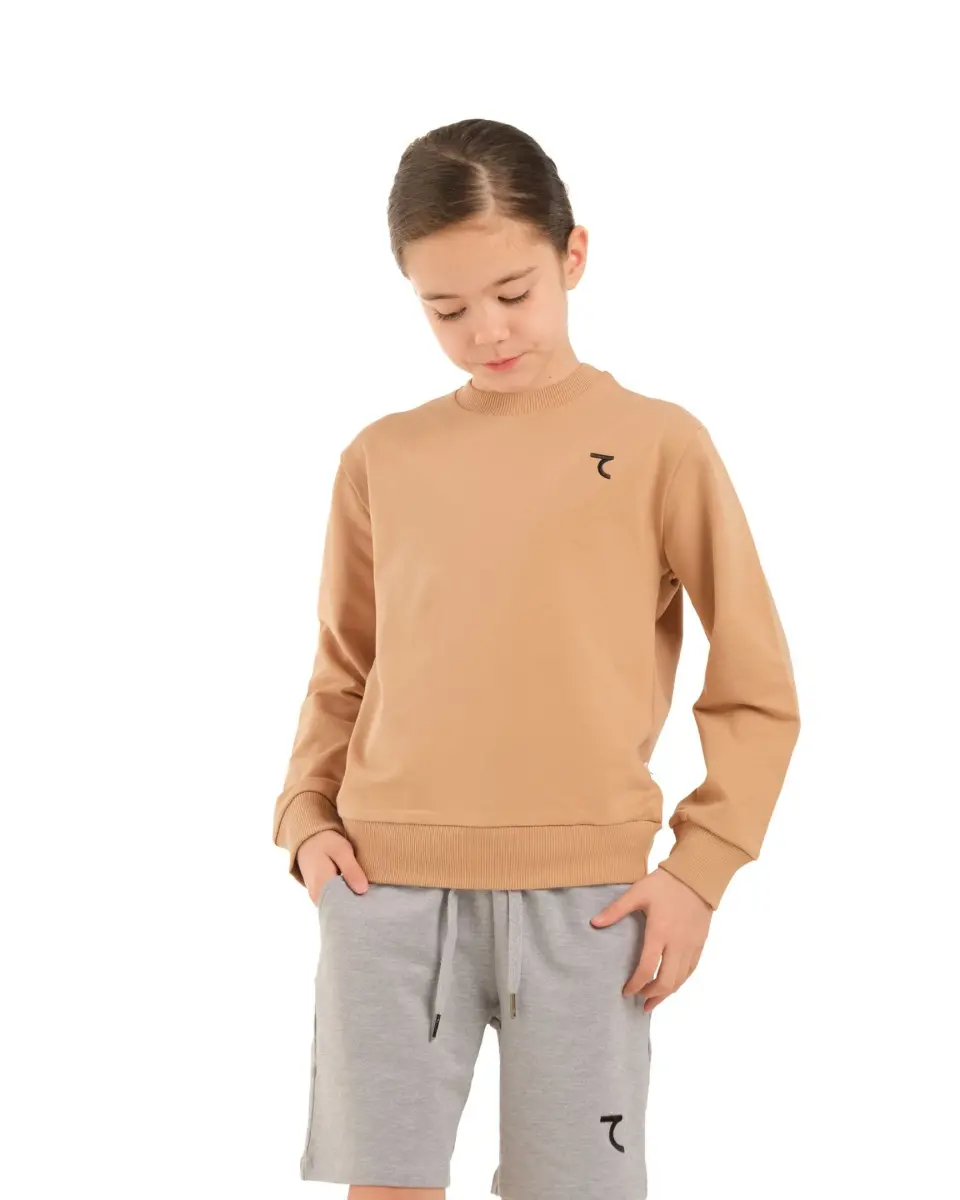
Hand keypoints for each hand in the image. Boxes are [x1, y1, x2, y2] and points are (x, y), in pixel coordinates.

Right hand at [297, 829, 369, 904]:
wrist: (308, 842)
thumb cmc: (327, 843)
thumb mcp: (341, 850)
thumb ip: (351, 869)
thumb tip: (363, 890)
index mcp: (322, 884)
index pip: (342, 905)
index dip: (358, 905)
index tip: (372, 901)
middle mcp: (317, 896)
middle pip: (340, 909)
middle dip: (357, 906)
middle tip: (372, 900)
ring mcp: (317, 899)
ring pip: (337, 908)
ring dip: (351, 903)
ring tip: (366, 897)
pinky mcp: (320, 898)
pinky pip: (334, 905)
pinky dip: (346, 901)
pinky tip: (356, 894)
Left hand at [591, 868, 711, 1011]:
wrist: (696, 876)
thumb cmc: (665, 884)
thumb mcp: (637, 893)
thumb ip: (616, 910)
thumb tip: (594, 923)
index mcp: (659, 932)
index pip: (647, 968)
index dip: (636, 984)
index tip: (626, 992)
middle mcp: (677, 944)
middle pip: (666, 981)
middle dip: (652, 995)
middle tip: (640, 1002)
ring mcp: (691, 946)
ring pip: (680, 979)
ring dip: (667, 993)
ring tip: (654, 1001)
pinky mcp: (700, 944)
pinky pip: (691, 970)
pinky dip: (680, 981)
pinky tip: (672, 985)